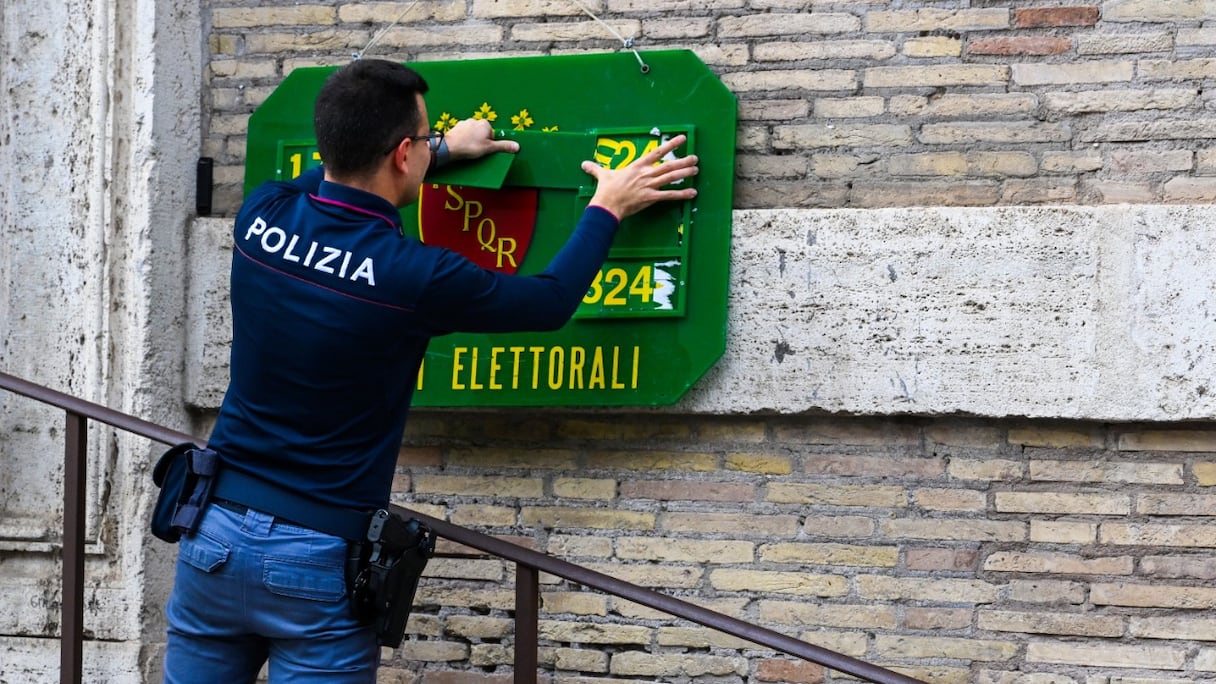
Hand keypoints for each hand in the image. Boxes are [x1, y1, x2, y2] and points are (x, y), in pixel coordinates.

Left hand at [443, 118, 518, 159]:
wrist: (450, 147)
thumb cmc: (469, 147)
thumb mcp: (489, 148)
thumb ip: (503, 146)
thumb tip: (516, 146)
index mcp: (485, 124)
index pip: (492, 135)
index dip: (489, 144)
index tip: (484, 149)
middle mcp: (475, 121)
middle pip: (482, 134)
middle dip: (480, 142)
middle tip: (476, 150)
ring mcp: (465, 123)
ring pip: (473, 134)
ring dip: (472, 141)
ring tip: (468, 148)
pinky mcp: (457, 127)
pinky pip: (464, 134)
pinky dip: (464, 140)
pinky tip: (462, 146)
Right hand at [581, 134, 698, 220]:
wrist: (606, 205)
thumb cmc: (605, 190)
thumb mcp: (602, 176)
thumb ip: (596, 168)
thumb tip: (584, 164)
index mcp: (636, 166)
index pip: (656, 152)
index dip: (670, 145)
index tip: (682, 139)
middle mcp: (645, 174)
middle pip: (668, 165)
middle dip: (683, 161)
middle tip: (695, 158)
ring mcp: (648, 186)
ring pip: (671, 177)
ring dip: (685, 174)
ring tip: (696, 170)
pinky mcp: (650, 198)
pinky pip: (669, 196)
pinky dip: (682, 194)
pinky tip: (692, 193)